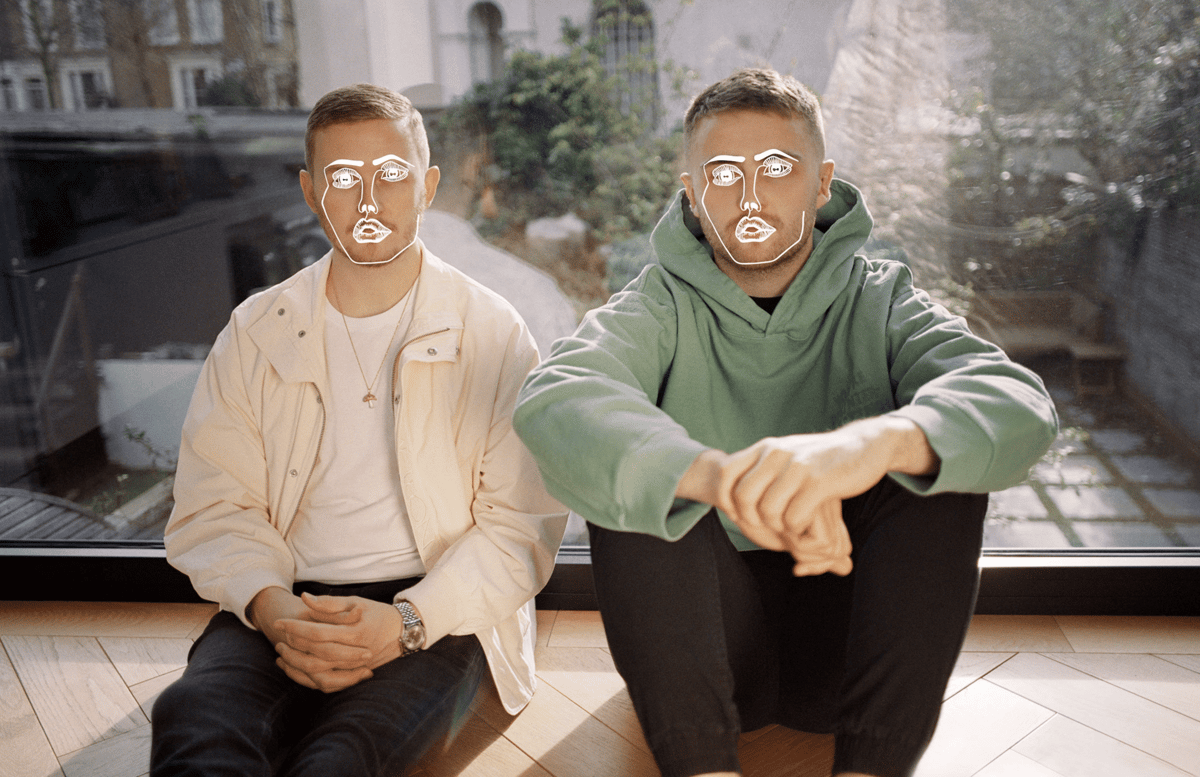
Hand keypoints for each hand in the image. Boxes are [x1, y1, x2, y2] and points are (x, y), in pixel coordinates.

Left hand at [249, 588, 405, 692]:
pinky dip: (307, 678)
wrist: (402, 632)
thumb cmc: (378, 614)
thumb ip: (330, 603)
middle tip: (278, 635)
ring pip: (319, 674)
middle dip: (292, 646)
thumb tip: (304, 598)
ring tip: (282, 652)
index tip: (279, 621)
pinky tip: (294, 668)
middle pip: (316, 655)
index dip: (296, 627)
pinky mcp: (353, 676)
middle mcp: (355, 654)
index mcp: (356, 632)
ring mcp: (355, 668)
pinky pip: (327, 684)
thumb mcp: (356, 602)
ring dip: (296, 664)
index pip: (318, 633)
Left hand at [676, 416, 936, 575]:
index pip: (725, 474)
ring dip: (778, 527)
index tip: (740, 515)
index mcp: (766, 448)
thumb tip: (730, 484)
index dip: (726, 500)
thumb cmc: (821, 460)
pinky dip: (797, 529)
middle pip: (743, 498)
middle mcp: (777, 453)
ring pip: (768, 511)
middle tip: (769, 527)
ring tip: (791, 526)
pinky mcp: (820, 482)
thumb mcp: (787, 455)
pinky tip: (807, 525)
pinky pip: (794, 517)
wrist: (865, 446)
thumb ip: (762, 468)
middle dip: (752, 521)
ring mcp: (798, 467)